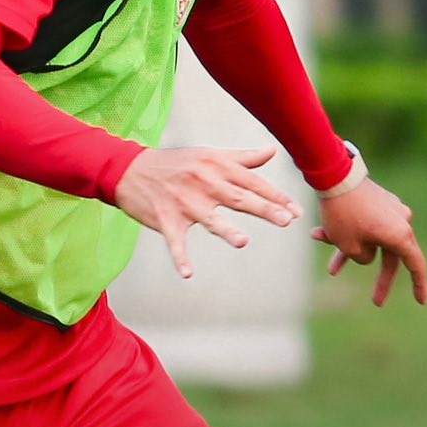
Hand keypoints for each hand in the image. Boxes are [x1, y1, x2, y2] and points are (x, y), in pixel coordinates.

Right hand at [113, 145, 299, 279]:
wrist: (129, 170)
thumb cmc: (175, 164)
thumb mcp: (209, 155)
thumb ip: (242, 158)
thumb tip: (272, 152)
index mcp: (216, 166)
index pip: (252, 182)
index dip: (275, 196)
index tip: (296, 211)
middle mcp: (202, 182)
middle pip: (238, 197)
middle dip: (264, 209)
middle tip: (287, 221)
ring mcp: (183, 202)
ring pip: (208, 218)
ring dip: (225, 230)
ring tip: (242, 242)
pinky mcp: (164, 219)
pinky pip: (174, 241)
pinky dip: (180, 258)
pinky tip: (188, 274)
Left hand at [313, 177, 426, 306]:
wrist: (334, 176)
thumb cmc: (344, 216)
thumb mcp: (351, 248)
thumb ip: (364, 258)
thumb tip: (368, 253)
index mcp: (401, 235)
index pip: (416, 265)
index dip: (420, 286)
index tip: (422, 302)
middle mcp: (401, 221)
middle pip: (391, 257)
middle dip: (380, 279)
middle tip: (376, 302)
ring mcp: (390, 210)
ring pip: (373, 240)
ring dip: (351, 252)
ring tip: (331, 269)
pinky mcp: (377, 202)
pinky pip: (365, 225)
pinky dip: (347, 233)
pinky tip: (319, 235)